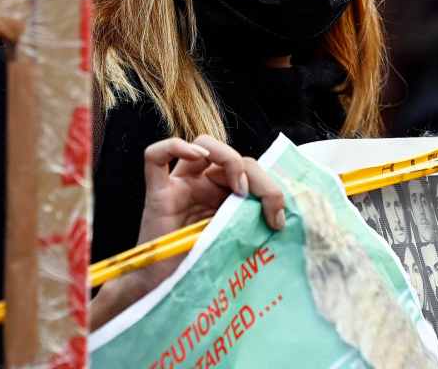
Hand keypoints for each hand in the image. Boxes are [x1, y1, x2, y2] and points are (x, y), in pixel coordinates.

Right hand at [90, 136, 285, 328]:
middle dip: (256, 175)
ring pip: (203, 145)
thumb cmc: (200, 269)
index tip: (277, 218)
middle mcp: (202, 184)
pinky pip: (155, 156)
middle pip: (231, 156)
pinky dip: (176, 147)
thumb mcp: (236, 241)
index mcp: (223, 194)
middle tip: (266, 204)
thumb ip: (252, 223)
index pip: (249, 169)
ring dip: (227, 158)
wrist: (166, 293)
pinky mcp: (157, 194)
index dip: (269, 187)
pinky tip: (199, 157)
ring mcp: (179, 186)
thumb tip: (282, 217)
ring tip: (239, 187)